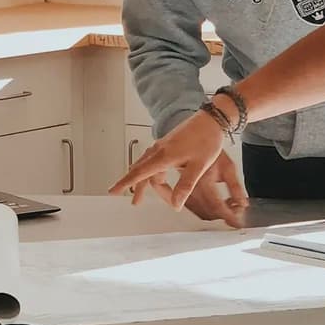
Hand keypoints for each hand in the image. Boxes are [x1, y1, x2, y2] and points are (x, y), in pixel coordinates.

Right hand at [110, 109, 226, 208]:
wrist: (212, 119)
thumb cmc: (206, 139)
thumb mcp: (198, 166)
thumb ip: (185, 185)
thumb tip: (176, 205)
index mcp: (164, 156)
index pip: (139, 173)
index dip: (125, 183)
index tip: (113, 191)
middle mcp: (160, 149)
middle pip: (140, 171)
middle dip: (135, 186)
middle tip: (135, 202)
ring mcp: (163, 145)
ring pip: (146, 165)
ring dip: (143, 179)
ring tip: (143, 192)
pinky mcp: (168, 143)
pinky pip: (152, 159)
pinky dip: (150, 170)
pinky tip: (155, 174)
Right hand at [182, 153, 248, 227]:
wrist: (196, 134)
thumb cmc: (210, 146)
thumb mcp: (228, 166)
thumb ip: (235, 187)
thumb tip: (242, 204)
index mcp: (203, 180)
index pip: (216, 205)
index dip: (229, 216)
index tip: (238, 222)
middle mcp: (192, 186)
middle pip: (208, 212)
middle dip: (224, 216)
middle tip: (236, 212)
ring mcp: (185, 189)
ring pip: (200, 212)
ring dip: (215, 214)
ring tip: (229, 205)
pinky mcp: (183, 190)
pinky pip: (193, 207)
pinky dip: (206, 210)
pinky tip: (216, 203)